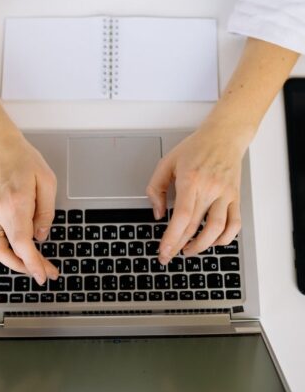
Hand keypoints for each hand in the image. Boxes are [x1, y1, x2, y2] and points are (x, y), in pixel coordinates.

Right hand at [0, 133, 58, 284]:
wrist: (0, 147)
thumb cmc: (24, 160)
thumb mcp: (47, 181)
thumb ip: (46, 212)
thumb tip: (41, 235)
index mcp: (17, 204)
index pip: (22, 243)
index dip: (33, 263)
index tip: (44, 275)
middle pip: (9, 251)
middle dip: (29, 266)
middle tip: (46, 269)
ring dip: (10, 263)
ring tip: (27, 265)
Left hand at [146, 127, 245, 264]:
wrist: (224, 136)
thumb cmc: (196, 148)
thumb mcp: (167, 162)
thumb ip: (156, 187)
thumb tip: (157, 213)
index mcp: (191, 180)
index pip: (182, 216)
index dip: (172, 237)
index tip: (164, 250)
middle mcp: (210, 188)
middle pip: (196, 226)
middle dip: (180, 245)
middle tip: (169, 255)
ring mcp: (225, 194)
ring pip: (217, 229)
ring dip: (202, 245)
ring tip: (188, 250)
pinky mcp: (235, 197)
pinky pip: (235, 224)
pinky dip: (225, 238)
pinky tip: (213, 241)